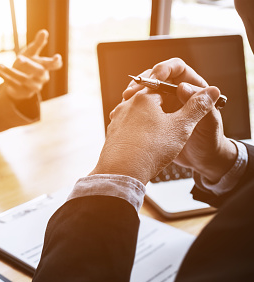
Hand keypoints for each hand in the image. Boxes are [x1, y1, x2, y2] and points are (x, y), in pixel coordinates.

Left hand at [0, 29, 62, 100]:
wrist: (18, 83)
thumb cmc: (27, 65)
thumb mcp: (31, 54)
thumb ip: (38, 44)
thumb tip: (44, 31)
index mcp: (45, 67)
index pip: (54, 65)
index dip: (56, 62)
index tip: (57, 57)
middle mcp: (42, 78)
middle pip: (39, 71)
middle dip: (29, 64)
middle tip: (19, 58)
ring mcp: (33, 87)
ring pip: (23, 79)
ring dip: (10, 71)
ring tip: (0, 64)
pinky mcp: (23, 92)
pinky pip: (13, 84)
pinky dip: (4, 77)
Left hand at [90, 85, 220, 184]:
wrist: (121, 173)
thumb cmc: (151, 149)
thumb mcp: (181, 127)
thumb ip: (197, 107)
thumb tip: (210, 92)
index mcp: (143, 97)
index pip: (164, 84)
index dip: (178, 93)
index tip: (186, 105)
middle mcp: (126, 104)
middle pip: (150, 97)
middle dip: (164, 106)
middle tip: (175, 120)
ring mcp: (117, 119)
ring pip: (139, 111)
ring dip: (152, 118)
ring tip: (162, 132)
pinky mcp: (112, 133)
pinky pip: (129, 125)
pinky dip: (140, 129)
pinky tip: (147, 141)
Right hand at [123, 58, 236, 182]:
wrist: (201, 161)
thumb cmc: (209, 142)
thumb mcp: (208, 125)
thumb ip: (200, 106)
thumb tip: (183, 87)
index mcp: (193, 89)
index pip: (176, 69)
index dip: (164, 70)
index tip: (154, 78)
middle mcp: (177, 95)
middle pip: (156, 78)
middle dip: (143, 82)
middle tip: (132, 92)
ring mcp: (164, 106)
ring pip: (145, 92)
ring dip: (133, 94)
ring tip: (125, 100)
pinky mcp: (153, 119)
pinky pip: (139, 108)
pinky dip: (129, 109)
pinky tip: (122, 114)